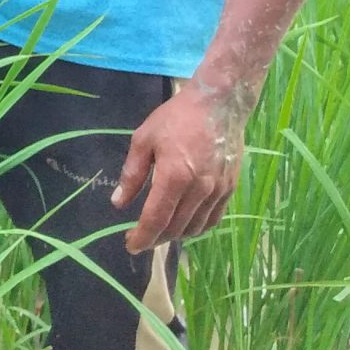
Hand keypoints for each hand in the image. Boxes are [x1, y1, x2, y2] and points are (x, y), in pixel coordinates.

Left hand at [113, 83, 246, 253]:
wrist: (219, 104)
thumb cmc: (176, 118)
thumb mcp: (143, 140)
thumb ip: (132, 174)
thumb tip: (118, 203)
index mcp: (174, 176)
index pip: (156, 218)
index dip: (142, 237)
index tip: (130, 245)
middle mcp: (199, 188)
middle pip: (175, 228)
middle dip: (155, 238)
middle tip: (140, 237)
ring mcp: (218, 190)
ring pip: (195, 227)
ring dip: (176, 235)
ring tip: (160, 230)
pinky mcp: (230, 189)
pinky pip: (213, 219)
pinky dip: (197, 227)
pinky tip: (185, 223)